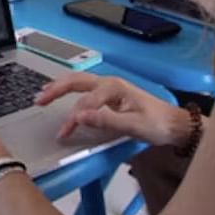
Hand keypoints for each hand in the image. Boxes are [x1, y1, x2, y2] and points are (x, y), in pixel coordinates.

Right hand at [36, 73, 190, 147]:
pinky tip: (63, 97)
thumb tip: (80, 116)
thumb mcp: (133, 125)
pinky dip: (69, 92)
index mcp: (114, 88)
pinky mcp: (110, 96)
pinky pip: (84, 90)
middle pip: (76, 82)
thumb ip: (105, 121)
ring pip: (79, 83)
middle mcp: (109, 84)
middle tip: (39, 100)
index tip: (65, 132)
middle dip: (56, 90)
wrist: (175, 124)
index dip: (74, 117)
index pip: (86, 102)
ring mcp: (109, 89)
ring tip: (43, 95)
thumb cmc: (158, 124)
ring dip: (60, 88)